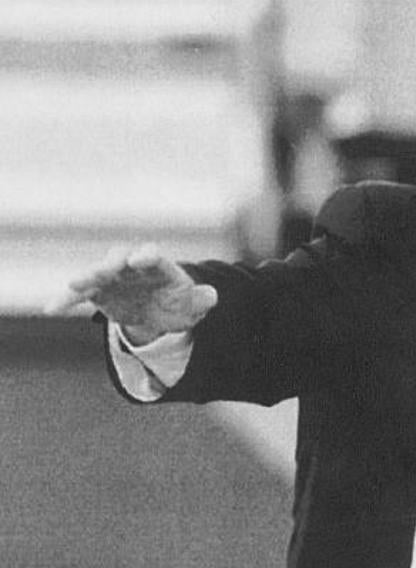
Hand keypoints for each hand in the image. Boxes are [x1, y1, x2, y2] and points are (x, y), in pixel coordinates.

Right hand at [44, 244, 217, 344]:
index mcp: (159, 265)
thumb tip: (213, 296)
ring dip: (86, 277)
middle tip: (105, 270)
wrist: (160, 311)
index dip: (147, 256)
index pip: (153, 255)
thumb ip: (202, 299)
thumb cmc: (179, 303)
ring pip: (96, 272)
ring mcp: (112, 276)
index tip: (140, 260)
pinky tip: (51, 309)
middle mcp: (132, 265)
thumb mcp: (194, 305)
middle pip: (119, 259)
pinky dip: (66, 300)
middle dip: (112, 263)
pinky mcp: (97, 291)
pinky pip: (79, 295)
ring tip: (74, 285)